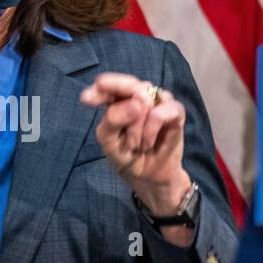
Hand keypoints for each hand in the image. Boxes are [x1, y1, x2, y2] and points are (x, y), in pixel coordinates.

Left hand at [80, 73, 192, 236]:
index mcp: (118, 100)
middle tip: (124, 140)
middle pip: (130, 87)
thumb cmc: (126, 155)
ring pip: (144, 100)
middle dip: (122, 114)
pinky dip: (151, 130)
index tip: (86, 98)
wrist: (149, 176)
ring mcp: (159, 101)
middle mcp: (140, 95)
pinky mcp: (176, 111)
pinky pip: (160, 112)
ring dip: (136, 128)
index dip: (102, 87)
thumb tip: (137, 102)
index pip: (109, 86)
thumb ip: (113, 120)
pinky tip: (148, 143)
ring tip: (137, 145)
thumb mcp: (109, 142)